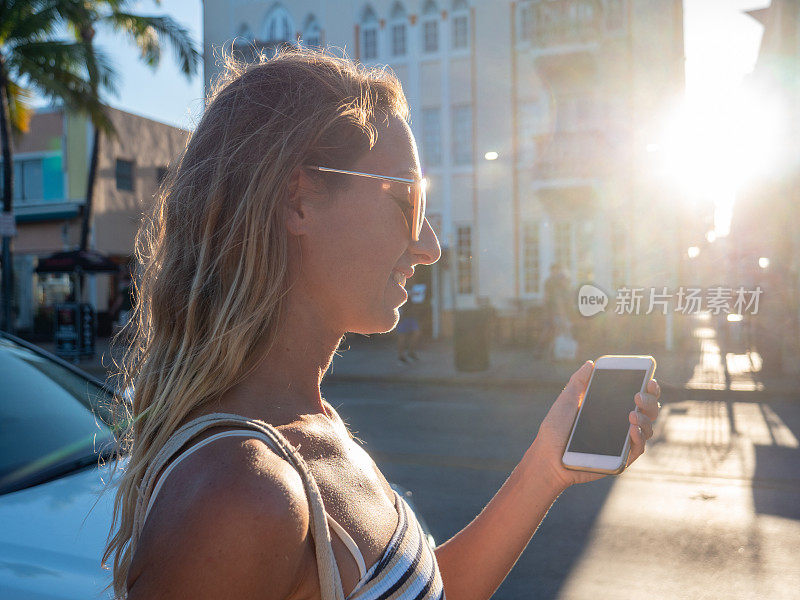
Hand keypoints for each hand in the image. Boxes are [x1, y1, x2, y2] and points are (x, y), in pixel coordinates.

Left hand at [528, 360, 661, 490]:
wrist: (548, 457)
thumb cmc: (555, 429)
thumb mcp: (566, 401)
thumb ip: (578, 382)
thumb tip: (591, 364)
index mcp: (610, 408)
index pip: (637, 397)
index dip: (648, 388)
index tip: (649, 380)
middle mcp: (620, 424)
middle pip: (648, 411)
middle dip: (650, 401)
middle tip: (638, 396)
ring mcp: (622, 442)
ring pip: (647, 429)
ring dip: (645, 419)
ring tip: (632, 415)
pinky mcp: (621, 458)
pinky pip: (638, 448)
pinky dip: (639, 438)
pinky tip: (632, 430)